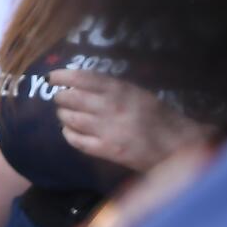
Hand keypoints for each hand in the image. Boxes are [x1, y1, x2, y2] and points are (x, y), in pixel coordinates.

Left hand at [50, 68, 203, 170]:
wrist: (175, 145)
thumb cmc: (159, 116)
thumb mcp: (138, 93)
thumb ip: (113, 88)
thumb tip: (84, 84)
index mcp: (119, 90)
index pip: (82, 78)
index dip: (62, 76)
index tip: (52, 77)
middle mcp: (109, 107)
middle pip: (71, 98)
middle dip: (60, 97)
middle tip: (60, 97)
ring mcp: (105, 130)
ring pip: (70, 119)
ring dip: (63, 115)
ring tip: (64, 113)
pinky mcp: (106, 150)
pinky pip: (77, 141)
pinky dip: (69, 134)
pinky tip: (69, 131)